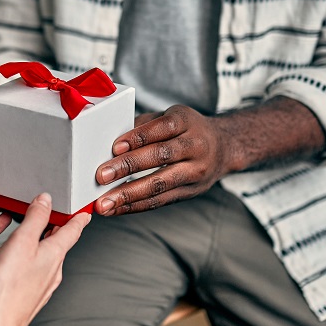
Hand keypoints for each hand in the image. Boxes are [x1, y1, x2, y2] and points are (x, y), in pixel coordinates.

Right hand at [0, 193, 90, 325]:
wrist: (1, 321)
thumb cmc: (9, 285)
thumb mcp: (22, 241)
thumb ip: (35, 218)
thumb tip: (46, 200)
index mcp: (55, 253)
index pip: (73, 230)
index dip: (79, 217)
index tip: (85, 212)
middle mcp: (54, 269)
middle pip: (61, 243)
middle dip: (59, 228)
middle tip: (55, 215)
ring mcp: (44, 283)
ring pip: (49, 257)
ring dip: (45, 243)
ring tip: (34, 233)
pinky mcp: (33, 293)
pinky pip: (38, 269)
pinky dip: (34, 258)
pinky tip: (21, 260)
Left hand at [94, 105, 232, 215]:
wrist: (224, 147)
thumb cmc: (186, 130)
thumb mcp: (169, 116)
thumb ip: (142, 126)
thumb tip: (107, 142)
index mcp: (186, 121)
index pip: (161, 128)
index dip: (137, 137)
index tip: (114, 147)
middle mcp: (194, 146)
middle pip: (160, 156)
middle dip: (128, 167)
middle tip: (101, 176)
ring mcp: (195, 171)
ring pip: (160, 184)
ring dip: (128, 195)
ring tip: (105, 203)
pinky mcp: (190, 192)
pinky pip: (160, 201)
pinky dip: (135, 206)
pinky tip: (117, 208)